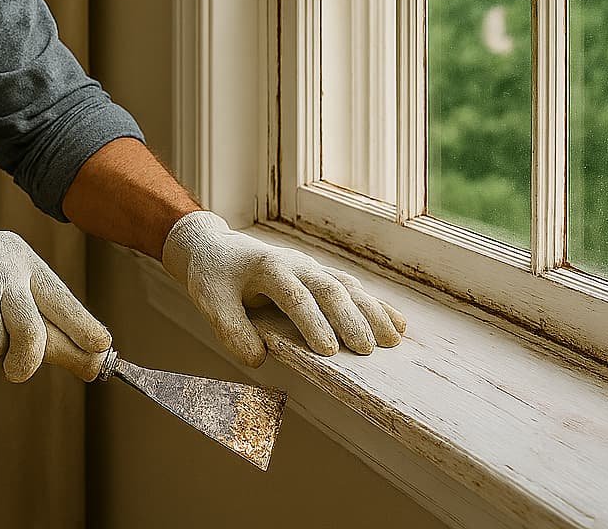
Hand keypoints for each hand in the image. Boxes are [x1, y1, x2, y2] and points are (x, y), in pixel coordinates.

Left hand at [161, 211, 406, 366]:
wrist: (215, 247)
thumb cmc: (214, 277)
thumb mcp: (211, 302)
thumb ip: (231, 330)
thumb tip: (259, 359)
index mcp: (268, 267)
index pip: (295, 297)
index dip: (313, 323)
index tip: (328, 352)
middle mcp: (296, 264)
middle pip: (329, 289)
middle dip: (350, 320)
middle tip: (366, 351)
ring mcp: (311, 267)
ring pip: (347, 287)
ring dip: (371, 312)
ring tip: (393, 340)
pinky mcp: (319, 275)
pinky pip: (351, 288)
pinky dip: (374, 305)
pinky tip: (396, 323)